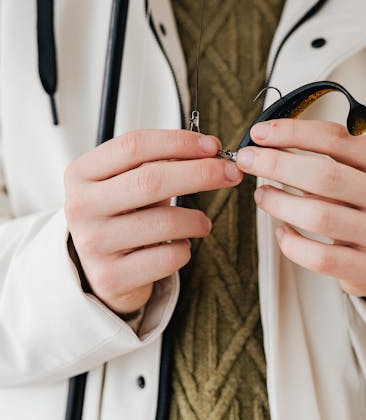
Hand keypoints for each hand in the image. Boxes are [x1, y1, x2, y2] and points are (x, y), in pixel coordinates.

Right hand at [64, 129, 241, 315]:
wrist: (99, 269)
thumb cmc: (122, 215)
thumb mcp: (130, 181)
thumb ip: (162, 161)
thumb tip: (209, 150)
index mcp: (83, 173)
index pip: (134, 146)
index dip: (179, 142)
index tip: (212, 146)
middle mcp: (81, 206)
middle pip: (150, 180)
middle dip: (200, 173)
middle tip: (230, 173)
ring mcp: (93, 244)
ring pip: (164, 222)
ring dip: (197, 219)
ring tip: (203, 222)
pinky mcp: (110, 277)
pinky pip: (166, 258)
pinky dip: (184, 249)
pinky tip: (180, 246)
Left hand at [235, 119, 365, 299]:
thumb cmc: (362, 204)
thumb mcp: (357, 171)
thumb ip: (322, 153)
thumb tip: (267, 140)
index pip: (336, 138)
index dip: (293, 132)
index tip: (260, 133)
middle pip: (325, 175)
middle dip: (278, 164)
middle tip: (248, 160)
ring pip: (319, 216)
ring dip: (279, 202)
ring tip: (262, 194)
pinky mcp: (365, 267)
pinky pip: (319, 257)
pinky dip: (292, 243)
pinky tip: (281, 230)